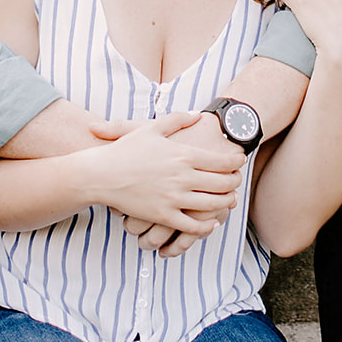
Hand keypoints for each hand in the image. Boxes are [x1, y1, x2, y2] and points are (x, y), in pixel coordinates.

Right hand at [123, 113, 244, 254]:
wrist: (101, 174)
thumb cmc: (126, 149)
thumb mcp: (152, 127)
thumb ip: (178, 118)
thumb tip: (198, 114)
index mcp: (183, 155)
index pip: (221, 161)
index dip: (235, 162)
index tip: (240, 161)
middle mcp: (182, 177)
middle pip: (222, 183)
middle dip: (234, 182)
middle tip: (238, 181)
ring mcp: (174, 198)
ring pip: (212, 205)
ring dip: (225, 203)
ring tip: (229, 200)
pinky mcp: (163, 216)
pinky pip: (192, 226)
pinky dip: (206, 227)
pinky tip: (212, 223)